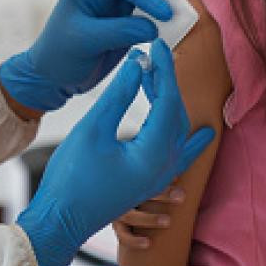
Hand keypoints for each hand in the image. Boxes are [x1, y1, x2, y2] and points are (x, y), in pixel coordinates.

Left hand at [0, 0, 172, 112]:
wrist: (51, 79)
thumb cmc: (58, 56)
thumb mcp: (86, 41)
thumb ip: (120, 31)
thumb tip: (154, 27)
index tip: (164, 12)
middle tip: (174, 12)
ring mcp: (115, 4)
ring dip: (162, 6)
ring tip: (176, 22)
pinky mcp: (125, 22)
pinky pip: (148, 15)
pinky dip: (160, 22)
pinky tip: (168, 32)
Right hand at [15, 40, 214, 265]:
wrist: (61, 220)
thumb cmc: (72, 177)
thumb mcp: (93, 129)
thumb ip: (119, 96)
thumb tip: (138, 65)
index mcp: (153, 153)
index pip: (168, 99)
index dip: (163, 69)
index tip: (155, 45)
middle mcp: (165, 166)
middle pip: (176, 114)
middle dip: (165, 82)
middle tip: (149, 57)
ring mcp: (160, 177)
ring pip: (178, 131)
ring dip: (169, 102)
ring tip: (155, 78)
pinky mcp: (152, 181)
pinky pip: (181, 155)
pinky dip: (188, 137)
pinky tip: (204, 134)